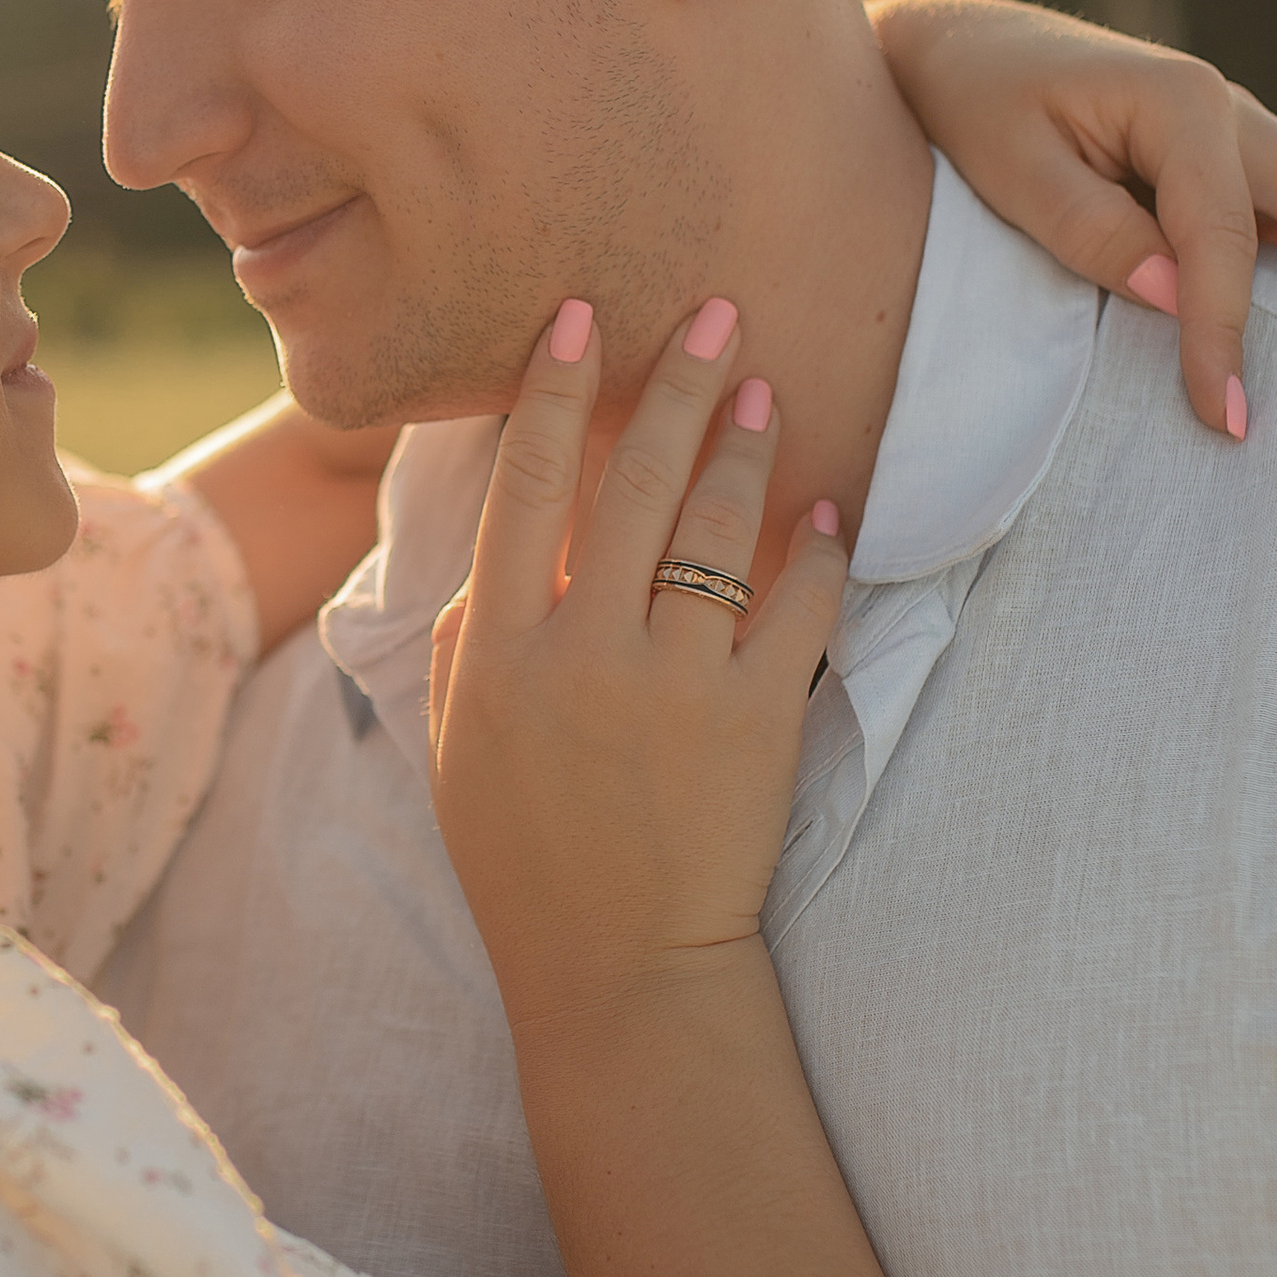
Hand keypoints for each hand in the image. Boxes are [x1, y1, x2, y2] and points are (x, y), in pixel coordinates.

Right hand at [427, 298, 846, 1033]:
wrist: (617, 966)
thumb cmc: (524, 857)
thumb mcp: (455, 747)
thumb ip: (465, 639)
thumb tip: (496, 549)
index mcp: (498, 650)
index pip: (527, 486)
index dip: (553, 391)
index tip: (580, 316)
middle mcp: (584, 650)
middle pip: (633, 479)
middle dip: (677, 381)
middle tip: (718, 310)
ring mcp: (674, 682)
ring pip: (717, 527)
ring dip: (746, 444)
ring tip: (768, 388)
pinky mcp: (755, 720)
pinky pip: (797, 607)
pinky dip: (812, 550)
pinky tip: (821, 509)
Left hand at [869, 0, 1276, 433]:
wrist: (958, 48)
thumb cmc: (975, 106)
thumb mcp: (1011, 167)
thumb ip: (1092, 229)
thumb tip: (1181, 296)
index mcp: (1183, 104)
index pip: (1225, 240)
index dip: (1226, 334)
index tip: (1226, 418)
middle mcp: (1234, 115)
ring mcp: (1246, 141)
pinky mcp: (1238, 170)